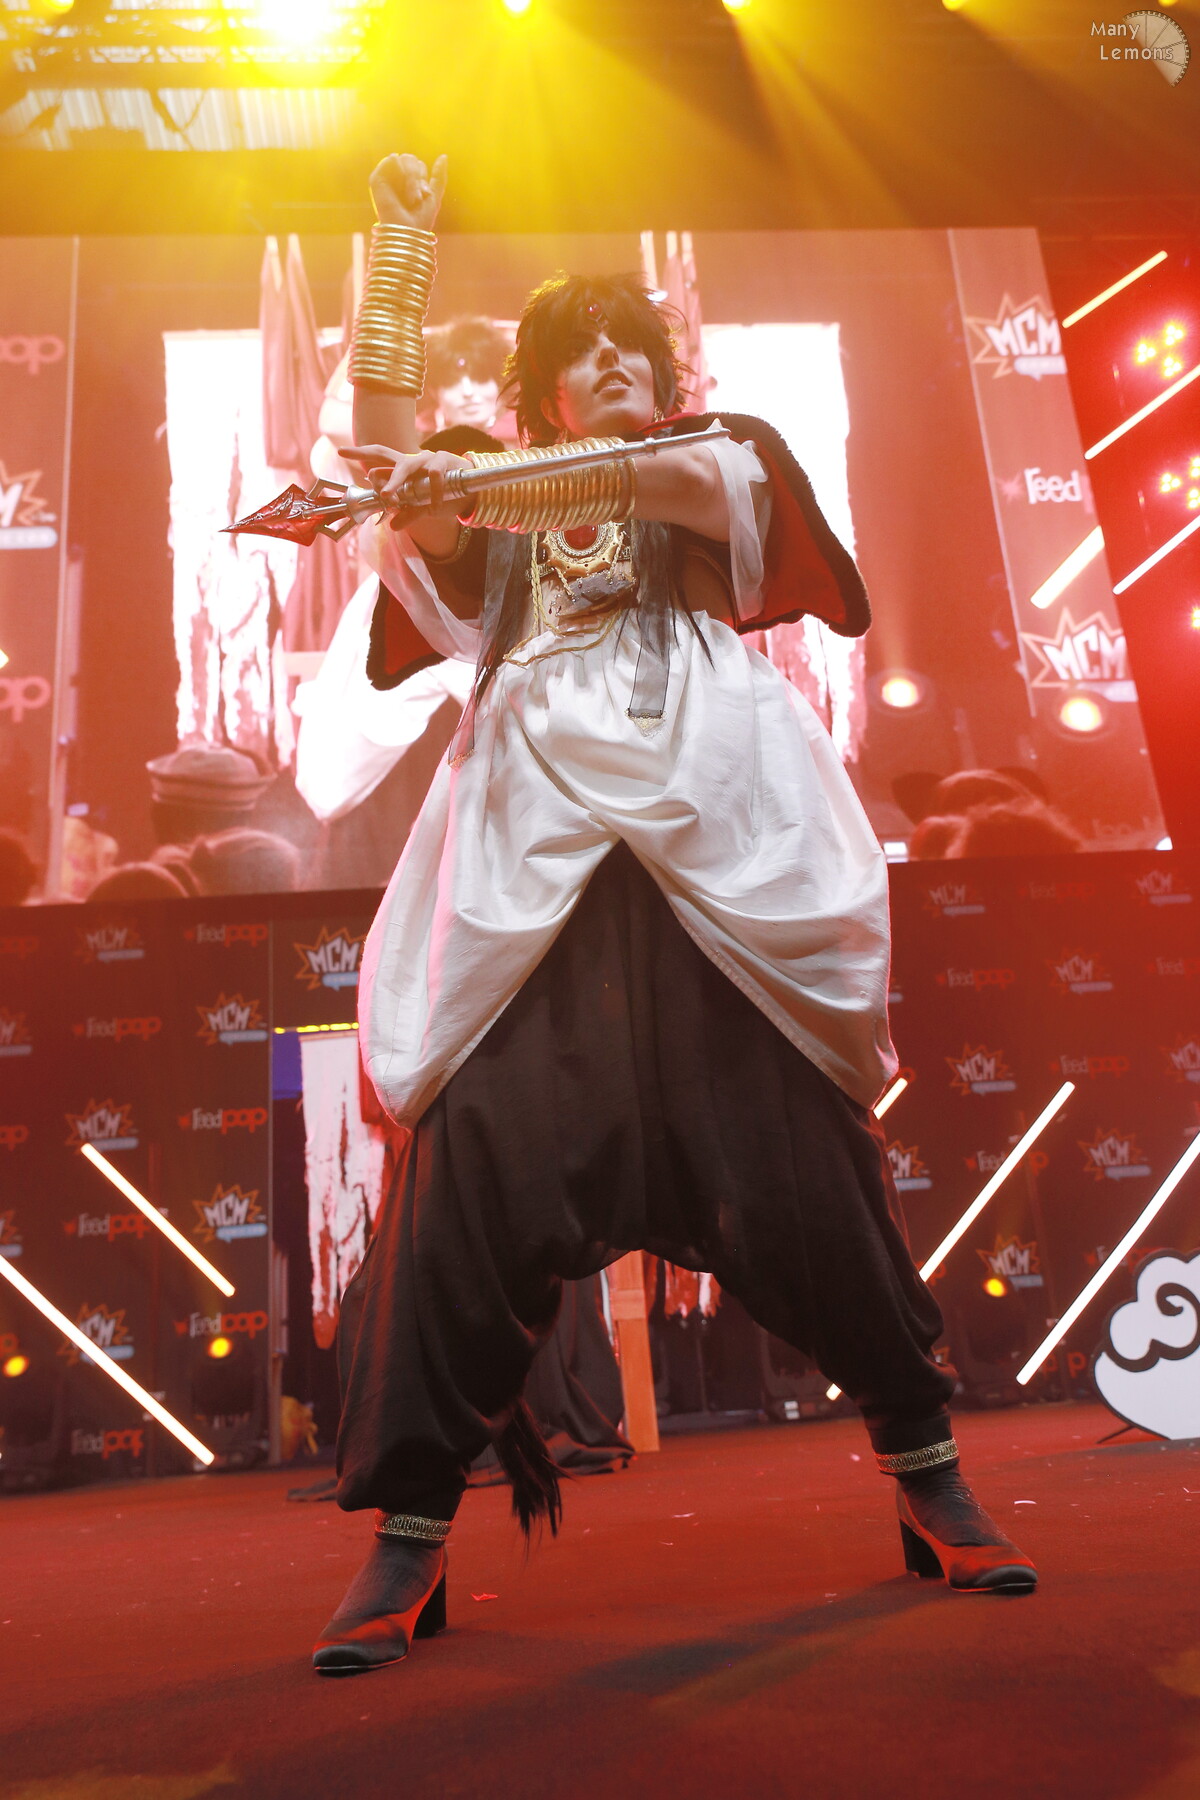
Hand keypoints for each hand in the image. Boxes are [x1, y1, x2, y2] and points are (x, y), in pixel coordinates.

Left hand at [343, 444, 468, 528]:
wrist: (472, 490)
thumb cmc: (445, 496)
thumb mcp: (423, 507)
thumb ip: (408, 513)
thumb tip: (393, 526)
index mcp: (404, 468)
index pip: (379, 455)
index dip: (360, 452)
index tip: (341, 451)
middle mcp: (413, 460)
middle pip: (390, 459)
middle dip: (380, 474)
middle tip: (371, 486)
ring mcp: (428, 458)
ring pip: (408, 467)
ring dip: (398, 483)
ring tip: (392, 498)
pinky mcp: (444, 460)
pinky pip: (434, 477)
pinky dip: (432, 495)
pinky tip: (434, 508)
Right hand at [368, 153, 446, 230]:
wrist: (406, 232)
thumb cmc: (420, 219)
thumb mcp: (435, 196)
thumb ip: (439, 176)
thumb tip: (444, 156)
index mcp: (407, 182)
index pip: (419, 165)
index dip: (424, 179)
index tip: (423, 197)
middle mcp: (396, 178)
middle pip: (412, 159)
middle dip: (418, 178)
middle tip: (415, 198)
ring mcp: (386, 177)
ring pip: (404, 158)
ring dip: (411, 178)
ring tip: (408, 196)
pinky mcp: (376, 178)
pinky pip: (393, 159)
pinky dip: (400, 172)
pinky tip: (398, 188)